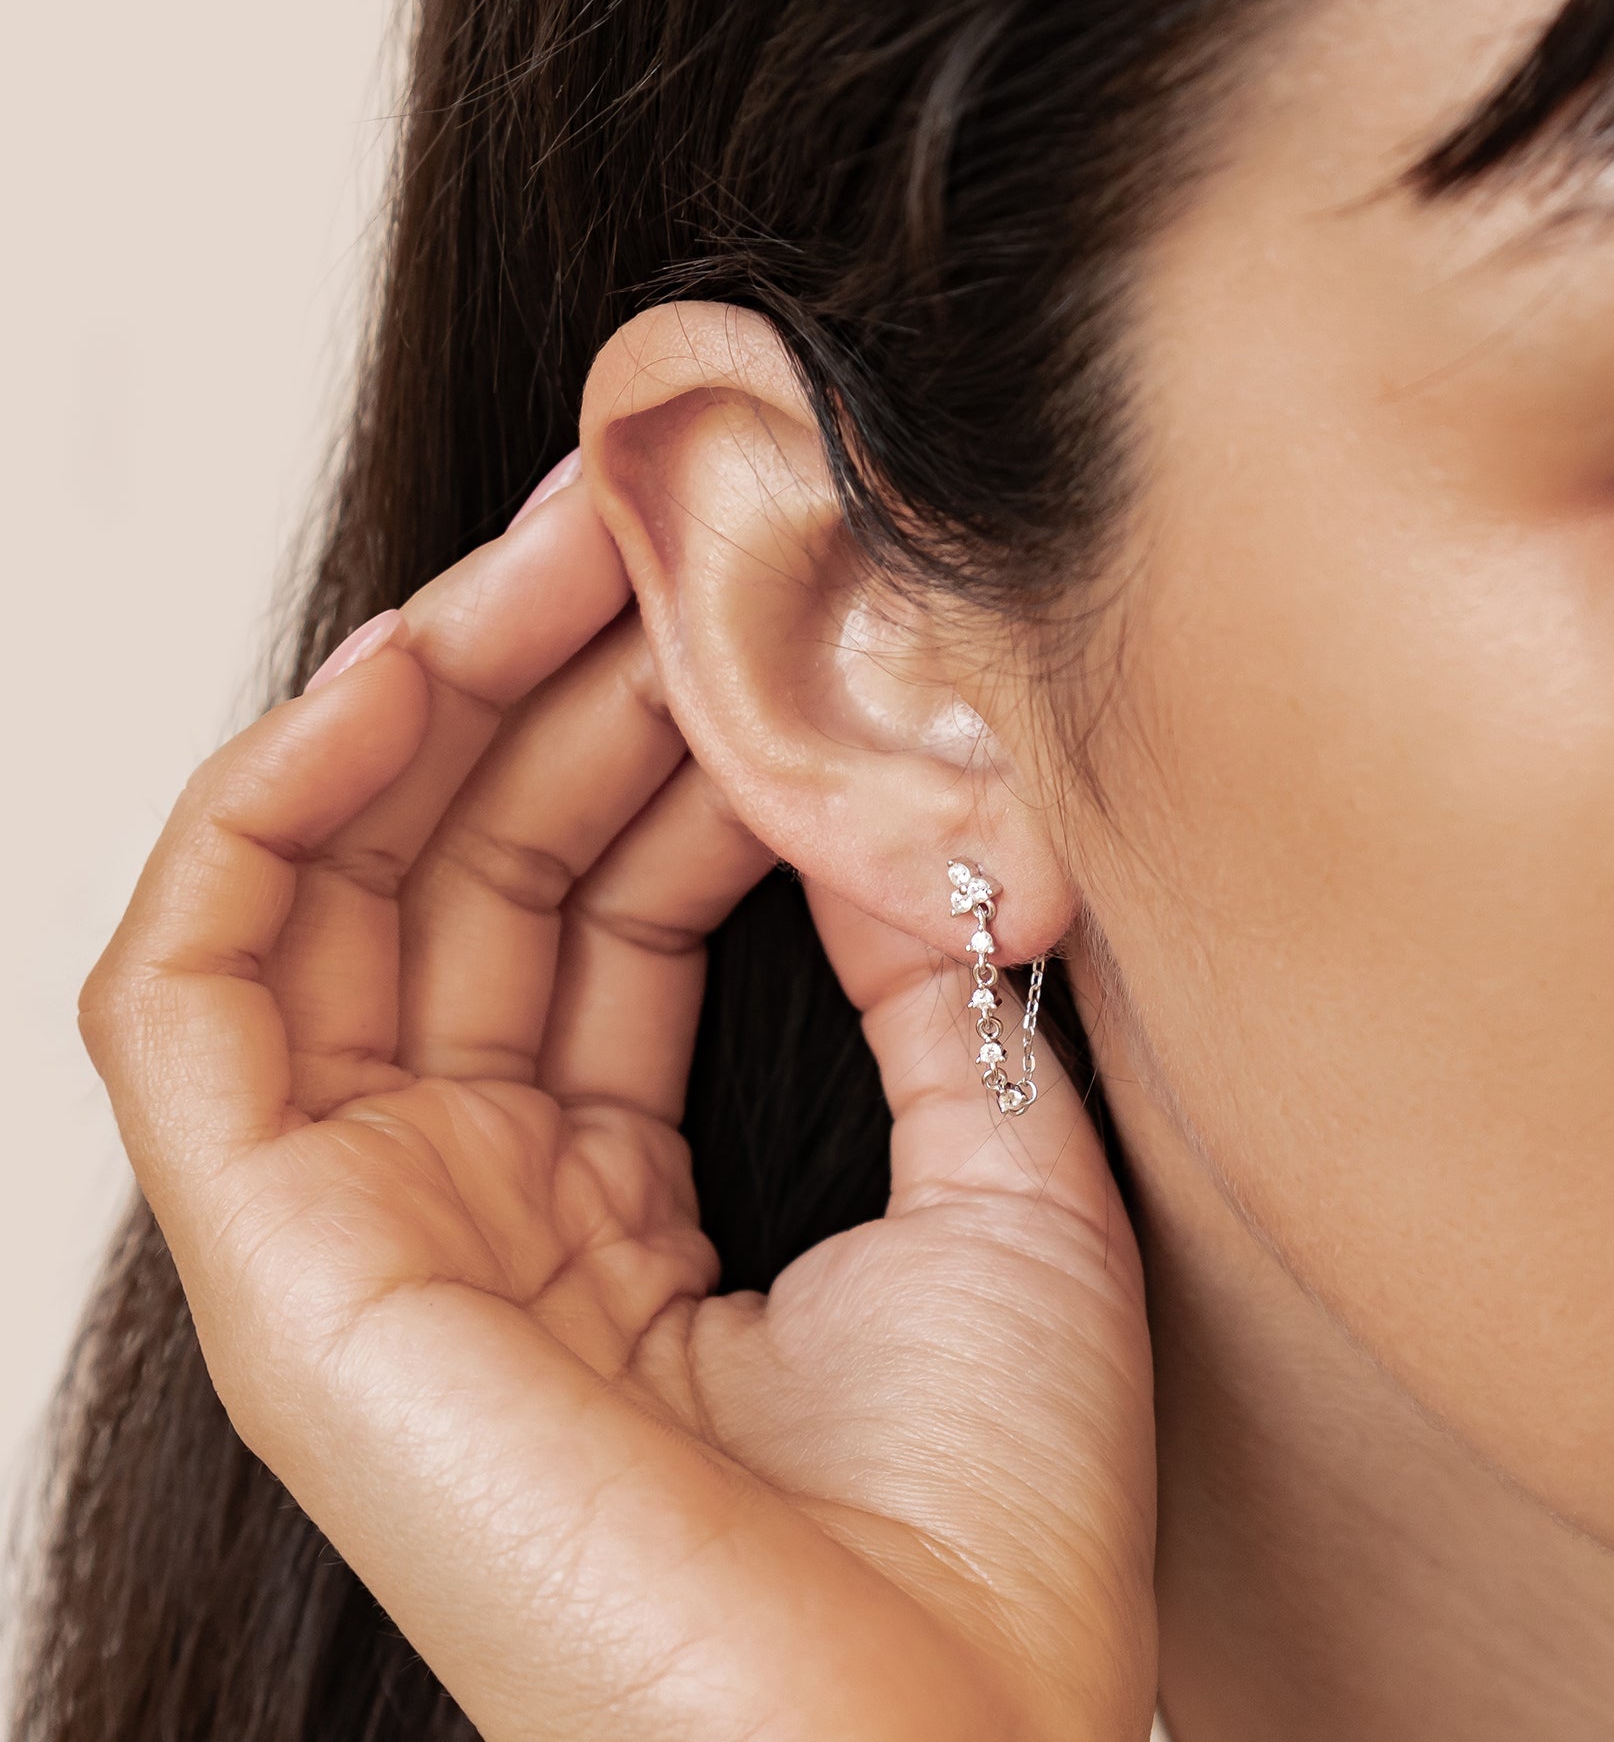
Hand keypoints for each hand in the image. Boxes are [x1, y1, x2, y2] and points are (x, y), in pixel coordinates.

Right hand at [78, 473, 1156, 1741]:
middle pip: (467, 882)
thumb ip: (931, 976)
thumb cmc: (993, 1519)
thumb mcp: (996, 1170)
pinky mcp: (286, 1282)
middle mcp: (480, 1210)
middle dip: (542, 681)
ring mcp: (370, 1243)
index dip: (647, 737)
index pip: (596, 910)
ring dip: (418, 708)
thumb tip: (898, 791)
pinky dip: (262, 822)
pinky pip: (196, 999)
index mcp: (620, 1206)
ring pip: (332, 904)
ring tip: (541, 548)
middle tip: (634, 516)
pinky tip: (383, 679)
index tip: (718, 590)